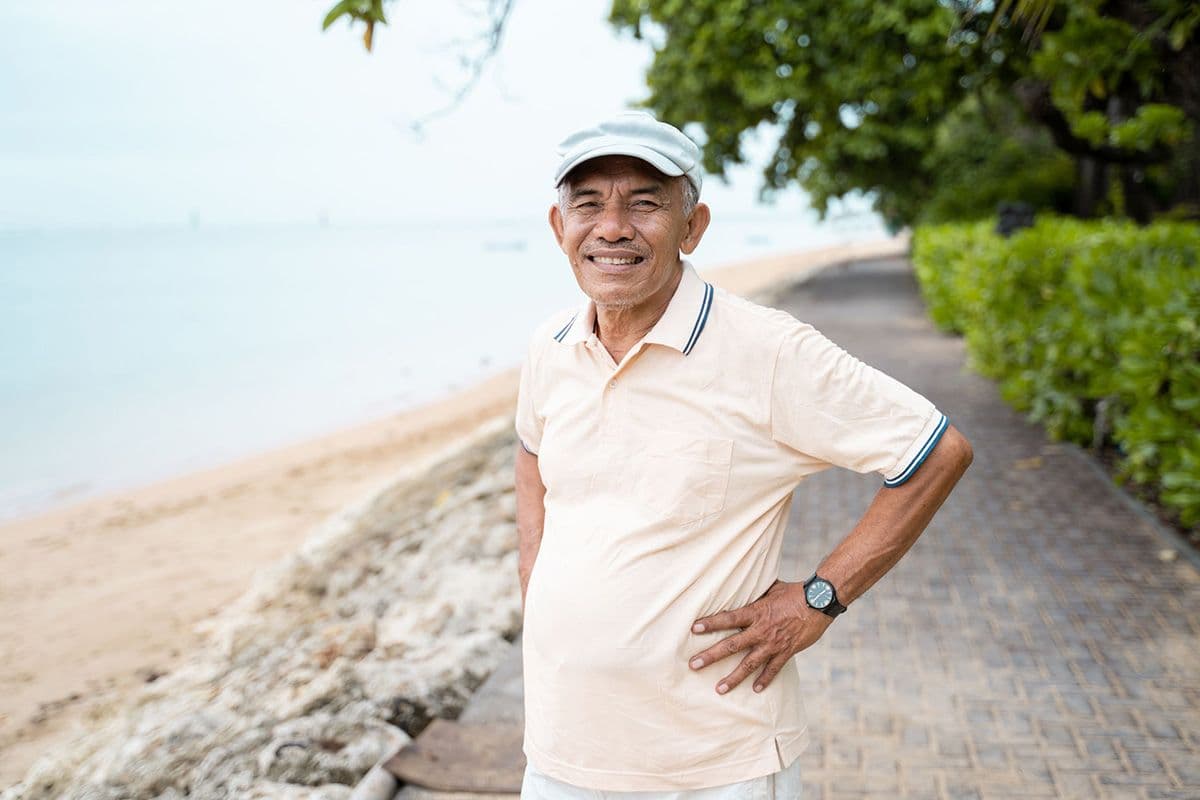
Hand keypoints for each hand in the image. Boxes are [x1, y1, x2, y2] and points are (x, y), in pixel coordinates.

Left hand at [687, 579, 832, 694]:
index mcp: (756, 612)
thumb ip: (756, 592)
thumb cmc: (794, 591)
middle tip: (694, 665)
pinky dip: (765, 680)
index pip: (728, 618)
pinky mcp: (787, 651)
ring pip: (749, 664)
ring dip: (733, 677)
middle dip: (711, 656)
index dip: (711, 623)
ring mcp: (773, 643)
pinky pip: (773, 669)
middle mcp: (761, 630)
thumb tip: (744, 582)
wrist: (820, 602)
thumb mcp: (771, 588)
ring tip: (719, 689)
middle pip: (732, 645)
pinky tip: (755, 690)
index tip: (694, 628)